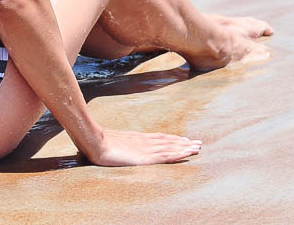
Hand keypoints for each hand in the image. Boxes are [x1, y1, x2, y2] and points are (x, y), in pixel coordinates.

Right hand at [86, 128, 201, 165]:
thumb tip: (116, 146)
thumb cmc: (99, 142)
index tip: (183, 139)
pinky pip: (167, 155)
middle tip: (197, 143)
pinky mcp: (147, 157)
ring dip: (185, 147)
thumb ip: (118, 144)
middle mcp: (145, 141)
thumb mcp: (111, 142)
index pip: (159, 138)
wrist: (96, 141)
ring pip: (171, 147)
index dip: (172, 139)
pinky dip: (179, 153)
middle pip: (168, 141)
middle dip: (183, 142)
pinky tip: (188, 153)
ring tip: (197, 147)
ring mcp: (146, 148)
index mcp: (137, 138)